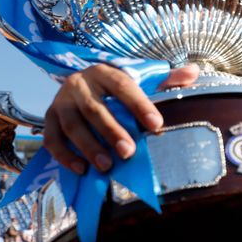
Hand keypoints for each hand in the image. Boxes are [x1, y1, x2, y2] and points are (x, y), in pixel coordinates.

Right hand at [44, 63, 198, 173]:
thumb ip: (166, 79)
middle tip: (129, 153)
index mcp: (105, 72)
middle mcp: (80, 83)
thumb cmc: (118, 87)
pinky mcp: (48, 118)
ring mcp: (61, 101)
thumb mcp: (141, 79)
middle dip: (112, 132)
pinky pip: (52, 139)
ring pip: (72, 125)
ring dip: (89, 147)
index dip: (139, 105)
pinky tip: (81, 169)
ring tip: (107, 166)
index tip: (156, 125)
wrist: (82, 84)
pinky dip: (65, 156)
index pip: (123, 86)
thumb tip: (193, 73)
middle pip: (95, 109)